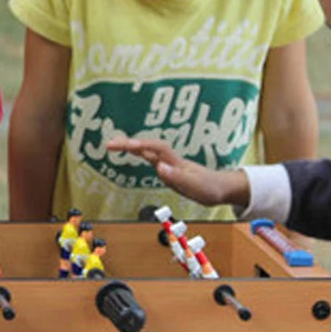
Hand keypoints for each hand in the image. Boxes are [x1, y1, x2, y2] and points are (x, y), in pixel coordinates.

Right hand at [104, 137, 248, 205]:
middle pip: (147, 146)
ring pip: (147, 149)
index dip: (137, 144)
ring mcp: (169, 163)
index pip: (154, 148)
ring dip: (131, 145)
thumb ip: (177, 177)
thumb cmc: (210, 188)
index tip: (121, 146)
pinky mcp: (169, 168)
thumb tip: (159, 167)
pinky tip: (133, 152)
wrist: (222, 188)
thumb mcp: (195, 187)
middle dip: (127, 143)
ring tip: (113, 145)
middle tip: (108, 144)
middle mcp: (170, 160)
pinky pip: (150, 157)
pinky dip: (139, 152)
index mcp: (175, 163)